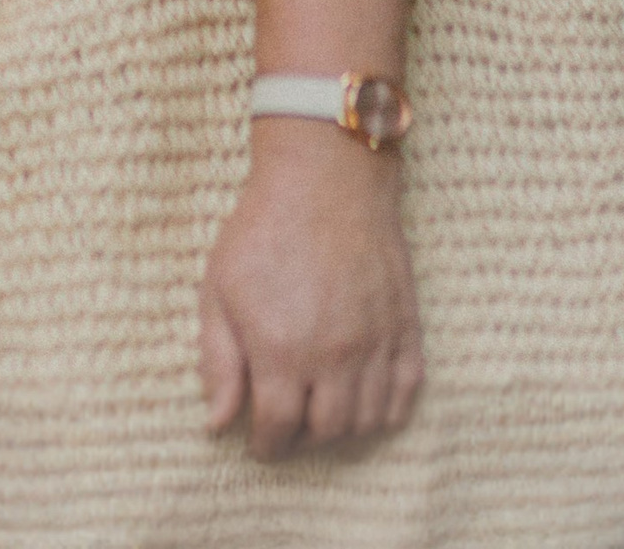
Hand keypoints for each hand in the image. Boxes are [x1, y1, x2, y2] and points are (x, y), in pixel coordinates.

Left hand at [200, 123, 423, 460]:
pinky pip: (405, 397)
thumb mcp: (219, 288)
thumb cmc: (263, 228)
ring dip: (342, 431)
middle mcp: (333, 357)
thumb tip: (218, 423)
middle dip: (301, 442)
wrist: (325, 177)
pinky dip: (386, 412)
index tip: (258, 443)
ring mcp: (376, 346)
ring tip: (320, 416)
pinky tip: (363, 401)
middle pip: (325, 434)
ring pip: (367, 423)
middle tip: (288, 430)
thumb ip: (219, 360)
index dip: (265, 445)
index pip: (277, 430)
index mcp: (281, 350)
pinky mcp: (405, 330)